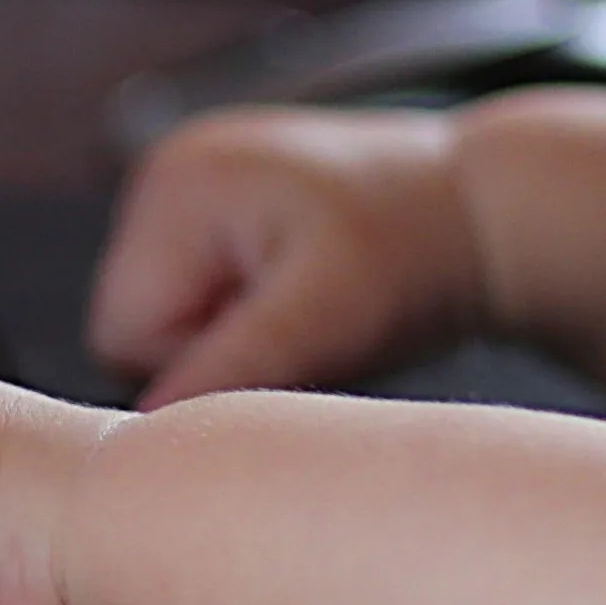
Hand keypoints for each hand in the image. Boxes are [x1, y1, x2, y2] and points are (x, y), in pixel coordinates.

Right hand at [86, 105, 487, 404]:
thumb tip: (150, 427)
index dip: (203, 365)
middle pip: (137, 331)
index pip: (123, 334)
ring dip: (235, 340)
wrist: (482, 212)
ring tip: (314, 312)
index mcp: (177, 183)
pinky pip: (198, 303)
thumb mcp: (330, 317)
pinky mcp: (217, 216)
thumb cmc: (417, 251)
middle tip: (307, 330)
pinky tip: (305, 300)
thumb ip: (236, 366)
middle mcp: (167, 176)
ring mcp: (190, 193)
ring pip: (168, 327)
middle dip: (217, 351)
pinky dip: (247, 320)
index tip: (291, 346)